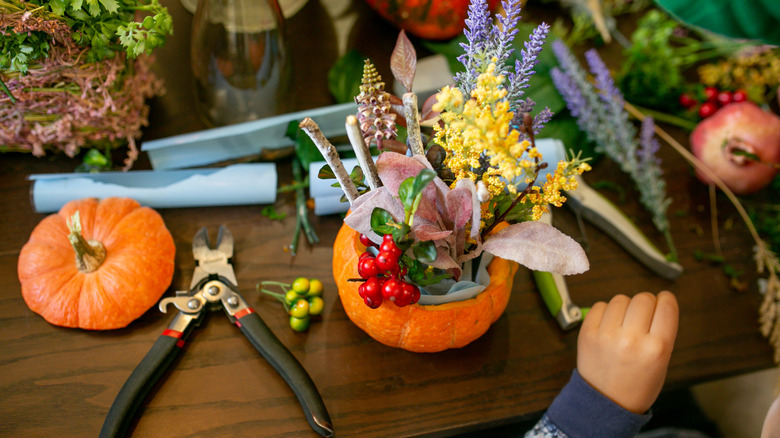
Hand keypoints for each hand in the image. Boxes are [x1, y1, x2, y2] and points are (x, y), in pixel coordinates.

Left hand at [577, 291, 678, 413]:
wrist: (605, 402)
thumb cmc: (637, 384)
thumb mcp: (662, 363)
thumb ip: (662, 332)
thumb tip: (657, 302)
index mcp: (657, 348)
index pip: (666, 306)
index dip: (666, 299)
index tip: (663, 300)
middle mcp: (632, 339)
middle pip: (643, 298)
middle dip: (646, 303)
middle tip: (642, 316)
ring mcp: (607, 335)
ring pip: (621, 299)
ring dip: (625, 307)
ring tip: (624, 324)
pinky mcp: (587, 333)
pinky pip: (600, 305)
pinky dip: (606, 312)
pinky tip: (609, 326)